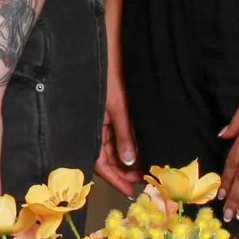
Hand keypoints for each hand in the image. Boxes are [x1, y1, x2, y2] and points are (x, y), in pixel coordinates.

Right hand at [97, 59, 139, 196]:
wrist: (110, 47)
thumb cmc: (110, 73)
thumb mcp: (119, 107)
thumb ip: (123, 135)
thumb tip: (128, 162)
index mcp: (92, 127)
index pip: (99, 162)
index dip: (114, 179)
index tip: (129, 191)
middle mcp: (95, 126)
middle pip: (107, 158)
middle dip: (124, 171)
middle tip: (143, 182)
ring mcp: (104, 119)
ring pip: (115, 147)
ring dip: (129, 160)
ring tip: (147, 169)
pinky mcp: (112, 111)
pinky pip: (119, 134)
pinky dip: (130, 145)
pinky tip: (142, 151)